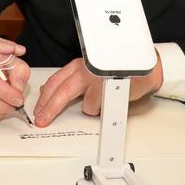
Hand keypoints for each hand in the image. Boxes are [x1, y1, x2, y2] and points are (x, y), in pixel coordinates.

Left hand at [33, 55, 162, 126]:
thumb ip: (76, 79)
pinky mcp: (113, 89)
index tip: (39, 110)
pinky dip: (107, 108)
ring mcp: (100, 79)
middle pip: (61, 93)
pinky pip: (104, 108)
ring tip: (105, 99)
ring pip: (87, 105)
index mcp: (80, 64)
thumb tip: (56, 94)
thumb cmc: (119, 65)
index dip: (45, 98)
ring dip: (93, 107)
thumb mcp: (92, 68)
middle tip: (43, 121)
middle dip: (50, 110)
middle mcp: (87, 69)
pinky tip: (115, 97)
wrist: (145, 63)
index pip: (55, 81)